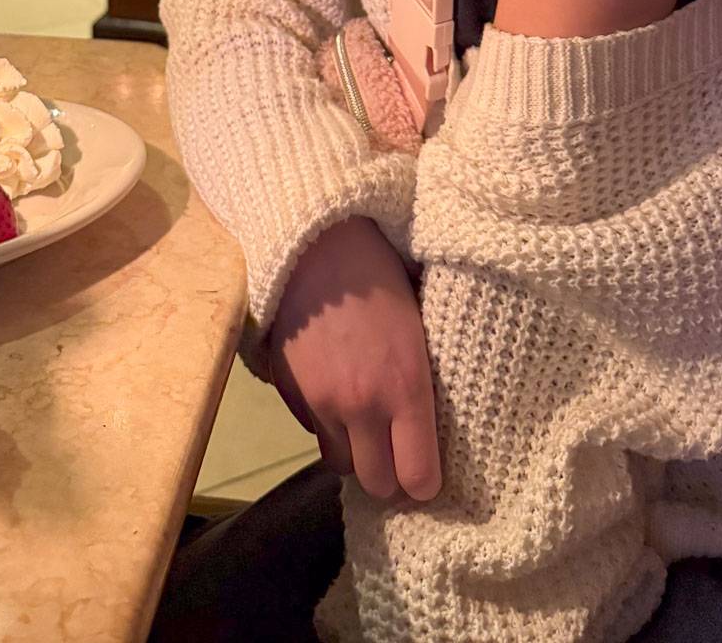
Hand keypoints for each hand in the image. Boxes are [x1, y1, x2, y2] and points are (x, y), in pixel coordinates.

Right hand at [268, 217, 440, 502]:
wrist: (316, 240)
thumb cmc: (381, 271)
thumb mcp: (419, 324)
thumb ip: (421, 379)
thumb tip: (433, 419)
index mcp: (407, 386)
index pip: (418, 475)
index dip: (424, 481)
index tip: (426, 471)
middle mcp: (363, 405)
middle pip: (376, 482)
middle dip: (388, 475)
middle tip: (395, 454)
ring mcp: (320, 401)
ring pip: (340, 462)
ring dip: (353, 450)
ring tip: (363, 424)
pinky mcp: (289, 391)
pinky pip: (311, 430)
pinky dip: (324, 422)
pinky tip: (333, 391)